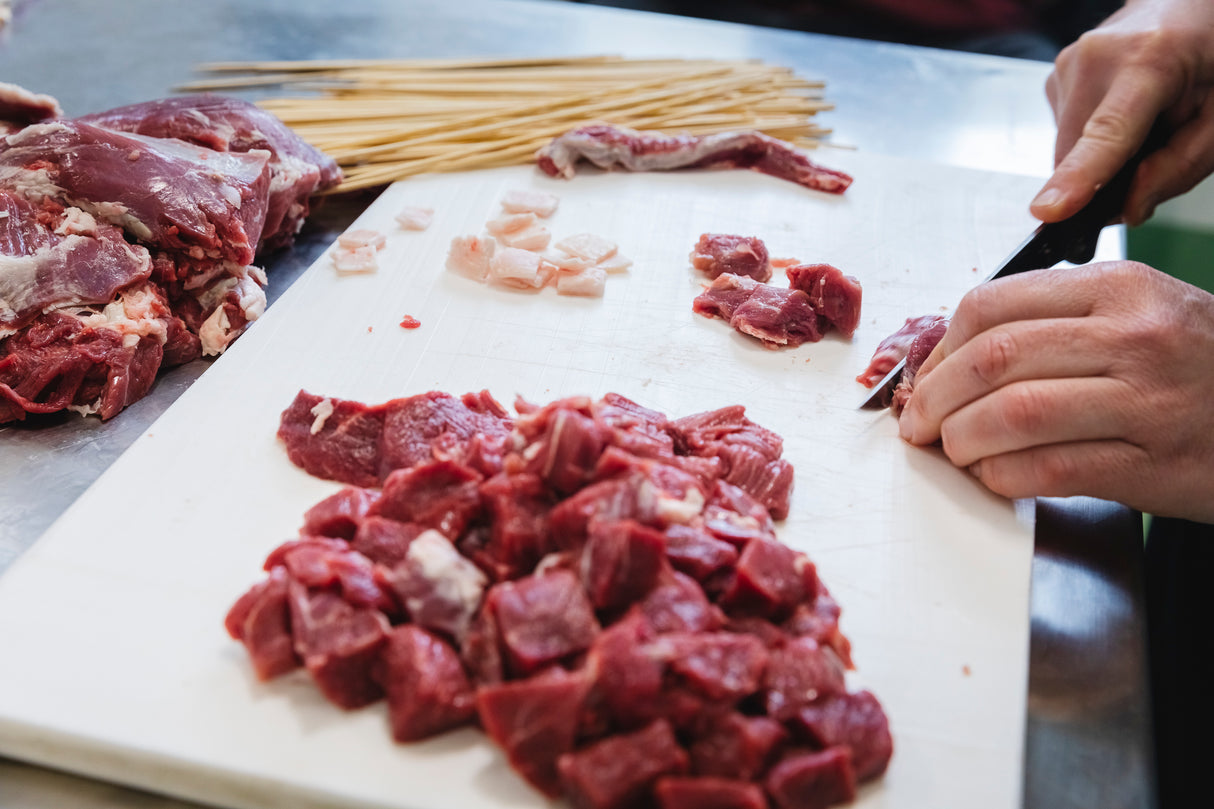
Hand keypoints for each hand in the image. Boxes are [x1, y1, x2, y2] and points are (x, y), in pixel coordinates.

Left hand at [898, 261, 1213, 522]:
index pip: (992, 305)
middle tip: (918, 422)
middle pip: (992, 359)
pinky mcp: (1154, 464)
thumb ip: (1060, 322)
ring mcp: (1148, 400)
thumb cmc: (1206, 369)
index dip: (940, 347)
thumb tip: (958, 355)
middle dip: (935, 398)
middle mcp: (1135, 335)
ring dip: (961, 440)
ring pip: (1012, 414)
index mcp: (1119, 288)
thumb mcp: (1144, 315)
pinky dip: (1001, 475)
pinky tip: (993, 476)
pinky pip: (1048, 468)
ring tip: (951, 450)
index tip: (926, 375)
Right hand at [1031, 0, 1213, 225]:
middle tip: (1153, 150)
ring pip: (1067, 149)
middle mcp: (1096, 58)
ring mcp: (1069, 63)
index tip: (1047, 211)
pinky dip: (1089, 138)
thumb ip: (1180, 167)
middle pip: (1079, 155)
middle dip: (1105, 177)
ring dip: (1098, 156)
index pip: (1107, 133)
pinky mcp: (1055, 74)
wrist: (1190, 6)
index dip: (1077, 177)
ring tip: (1141, 119)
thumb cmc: (1210, 56)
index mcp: (1150, 59)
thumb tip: (1127, 209)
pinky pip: (1064, 132)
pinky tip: (1120, 111)